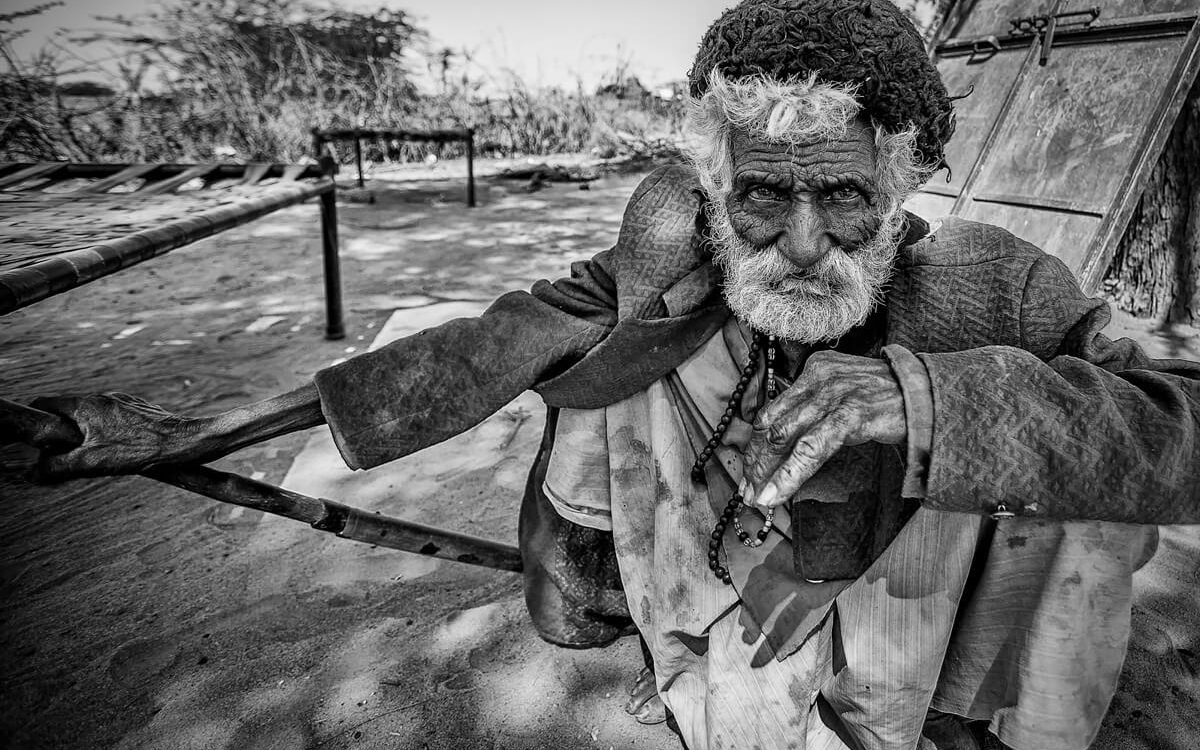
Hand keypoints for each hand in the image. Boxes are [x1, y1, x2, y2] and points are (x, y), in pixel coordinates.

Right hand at [30, 393, 207, 479]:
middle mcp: (104, 397)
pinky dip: (108, 434)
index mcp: (87, 405)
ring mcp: (123, 402)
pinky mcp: (139, 410)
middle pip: (68, 413)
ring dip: (87, 437)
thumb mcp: (92, 463)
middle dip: (62, 435)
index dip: (35, 423)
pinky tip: (121, 451)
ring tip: (98, 457)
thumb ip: (57, 466)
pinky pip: (113, 420)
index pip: (46, 404)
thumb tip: (32, 473)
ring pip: (92, 418)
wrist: (187, 442)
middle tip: (67, 458)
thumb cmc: (142, 450)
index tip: (36, 443)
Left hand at [742, 350, 904, 507]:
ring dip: (766, 472)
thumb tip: (781, 443)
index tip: (749, 473)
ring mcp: (834, 395)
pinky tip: (776, 495)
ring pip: (785, 438)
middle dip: (756, 463)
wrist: (931, 396)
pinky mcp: (850, 415)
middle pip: (772, 426)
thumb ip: (815, 410)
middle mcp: (818, 378)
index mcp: (814, 371)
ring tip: (757, 498)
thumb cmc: (888, 401)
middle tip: (747, 492)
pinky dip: (789, 475)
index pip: (772, 412)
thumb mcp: (846, 395)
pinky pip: (810, 449)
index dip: (756, 446)